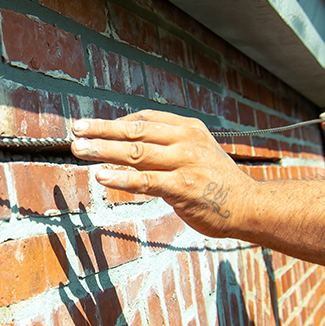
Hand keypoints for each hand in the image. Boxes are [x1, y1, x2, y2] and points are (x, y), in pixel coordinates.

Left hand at [70, 110, 255, 237]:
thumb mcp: (197, 153)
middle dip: (102, 130)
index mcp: (188, 128)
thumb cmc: (217, 183)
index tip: (92, 126)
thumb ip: (167, 148)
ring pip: (136, 153)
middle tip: (76, 130)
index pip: (144, 118)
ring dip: (103, 150)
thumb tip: (128, 148)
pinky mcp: (183, 188)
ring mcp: (185, 163)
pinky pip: (145, 181)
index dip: (115, 122)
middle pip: (135, 131)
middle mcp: (186, 140)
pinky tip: (101, 175)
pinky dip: (120, 178)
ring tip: (79, 150)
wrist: (248, 206)